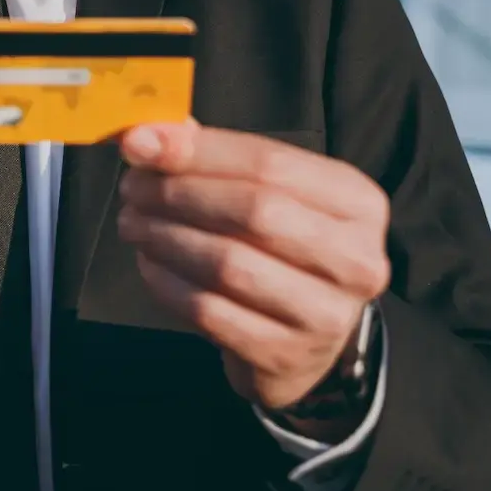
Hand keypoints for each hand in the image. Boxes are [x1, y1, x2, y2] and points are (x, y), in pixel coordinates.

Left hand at [115, 120, 390, 412]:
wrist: (305, 344)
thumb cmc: (281, 251)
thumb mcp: (269, 197)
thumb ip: (215, 160)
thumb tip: (146, 136)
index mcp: (358, 203)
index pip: (271, 163)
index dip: (200, 151)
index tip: (140, 144)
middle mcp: (357, 259)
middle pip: (254, 211)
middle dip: (179, 194)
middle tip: (131, 189)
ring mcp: (326, 314)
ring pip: (228, 263)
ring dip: (165, 237)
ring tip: (133, 224)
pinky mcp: (286, 355)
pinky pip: (210, 311)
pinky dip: (167, 283)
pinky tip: (148, 263)